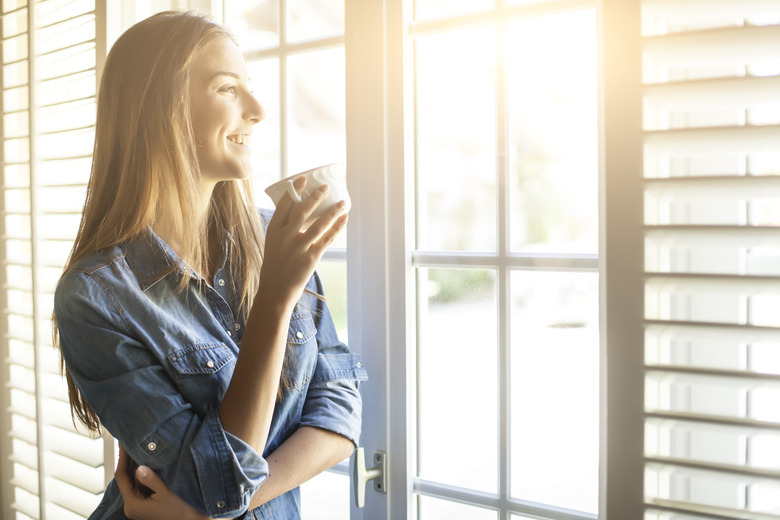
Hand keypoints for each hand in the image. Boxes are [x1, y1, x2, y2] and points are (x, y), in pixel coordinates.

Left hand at [115, 445, 211, 519]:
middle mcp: (131, 506)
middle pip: (125, 479)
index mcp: (133, 504)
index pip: (122, 477)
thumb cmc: (180, 510)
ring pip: (133, 481)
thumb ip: (151, 480)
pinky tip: (147, 463)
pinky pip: (140, 485)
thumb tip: (139, 467)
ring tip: (137, 449)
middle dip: (128, 461)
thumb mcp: (166, 493)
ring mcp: (137, 505)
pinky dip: (142, 474)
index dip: (122, 459)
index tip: (123, 443)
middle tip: (129, 442)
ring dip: (136, 466)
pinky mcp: (143, 504)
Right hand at [261, 176, 347, 304]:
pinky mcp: (311, 257)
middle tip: (325, 187)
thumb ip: (284, 230)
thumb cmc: (274, 267)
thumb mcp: (273, 244)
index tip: (302, 179)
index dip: (294, 190)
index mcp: (273, 231)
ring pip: (319, 223)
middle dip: (316, 196)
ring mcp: (299, 247)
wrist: (275, 292)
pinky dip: (337, 227)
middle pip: (303, 210)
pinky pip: (327, 238)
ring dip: (333, 210)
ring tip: (343, 202)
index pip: (284, 205)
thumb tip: (300, 214)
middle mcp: (285, 236)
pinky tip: (344, 218)